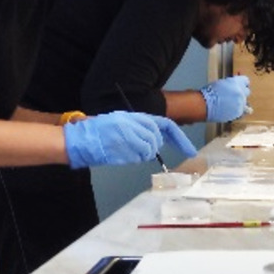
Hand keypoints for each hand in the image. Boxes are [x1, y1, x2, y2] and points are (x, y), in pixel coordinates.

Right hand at [64, 111, 196, 168]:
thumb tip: (155, 139)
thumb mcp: (123, 121)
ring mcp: (131, 138)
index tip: (191, 151)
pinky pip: (138, 158)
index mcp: (137, 116)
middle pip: (156, 141)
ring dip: (141, 153)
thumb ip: (140, 127)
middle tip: (136, 146)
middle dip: (151, 147)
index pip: (167, 126)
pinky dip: (133, 157)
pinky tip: (121, 152)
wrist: (82, 138)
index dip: (180, 139)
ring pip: (149, 151)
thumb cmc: (100, 130)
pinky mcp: (125, 150)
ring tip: (124, 148)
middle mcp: (136, 126)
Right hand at [200, 76, 249, 121]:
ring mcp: (241, 103)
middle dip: (241, 92)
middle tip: (234, 95)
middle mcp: (241, 92)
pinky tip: (233, 110)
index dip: (242, 83)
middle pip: (247, 91)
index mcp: (237, 82)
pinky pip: (243, 112)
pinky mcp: (239, 112)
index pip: (246, 81)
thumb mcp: (222, 83)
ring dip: (240, 102)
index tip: (239, 84)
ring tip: (231, 104)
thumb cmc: (209, 93)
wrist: (205, 105)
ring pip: (245, 102)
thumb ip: (231, 84)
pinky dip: (239, 111)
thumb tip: (234, 85)